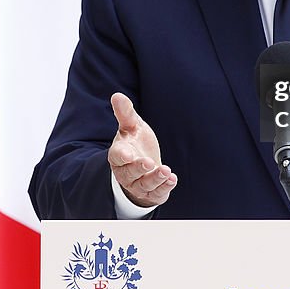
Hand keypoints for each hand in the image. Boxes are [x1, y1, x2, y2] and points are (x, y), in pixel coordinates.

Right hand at [107, 92, 177, 207]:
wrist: (143, 167)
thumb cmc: (135, 143)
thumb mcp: (131, 127)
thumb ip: (125, 114)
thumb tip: (117, 95)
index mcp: (119, 154)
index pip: (117, 156)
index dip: (122, 155)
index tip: (128, 154)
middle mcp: (126, 172)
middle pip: (130, 172)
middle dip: (139, 168)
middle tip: (149, 162)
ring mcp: (138, 184)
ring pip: (144, 185)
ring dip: (155, 178)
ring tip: (166, 171)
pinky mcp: (151, 193)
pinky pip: (156, 193)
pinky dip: (164, 187)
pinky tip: (172, 179)